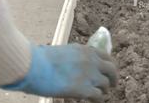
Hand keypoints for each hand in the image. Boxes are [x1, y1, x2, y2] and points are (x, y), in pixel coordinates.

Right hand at [0, 44, 117, 101]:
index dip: (108, 65)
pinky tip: (92, 100)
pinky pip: (99, 96)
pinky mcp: (85, 89)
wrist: (34, 66)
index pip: (106, 56)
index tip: (107, 71)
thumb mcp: (64, 51)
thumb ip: (74, 56)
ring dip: (104, 90)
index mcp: (86, 50)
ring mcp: (90, 75)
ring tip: (99, 94)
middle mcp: (92, 61)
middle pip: (112, 70)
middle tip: (112, 85)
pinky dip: (97, 99)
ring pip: (106, 84)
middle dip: (114, 78)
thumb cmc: (41, 58)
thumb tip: (74, 62)